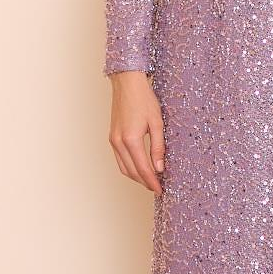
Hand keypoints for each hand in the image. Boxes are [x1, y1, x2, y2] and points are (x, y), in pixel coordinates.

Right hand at [108, 70, 165, 194]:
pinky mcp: (112, 137)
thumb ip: (158, 147)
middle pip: (132, 172)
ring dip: (136, 177)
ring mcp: (113, 140)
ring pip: (123, 168)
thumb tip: (160, 168)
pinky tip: (138, 168)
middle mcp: (118, 142)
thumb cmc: (144, 99)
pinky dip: (129, 167)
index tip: (160, 190)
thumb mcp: (157, 123)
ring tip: (150, 181)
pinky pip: (119, 159)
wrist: (127, 83)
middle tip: (157, 187)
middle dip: (144, 182)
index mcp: (131, 139)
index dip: (152, 182)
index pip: (143, 169)